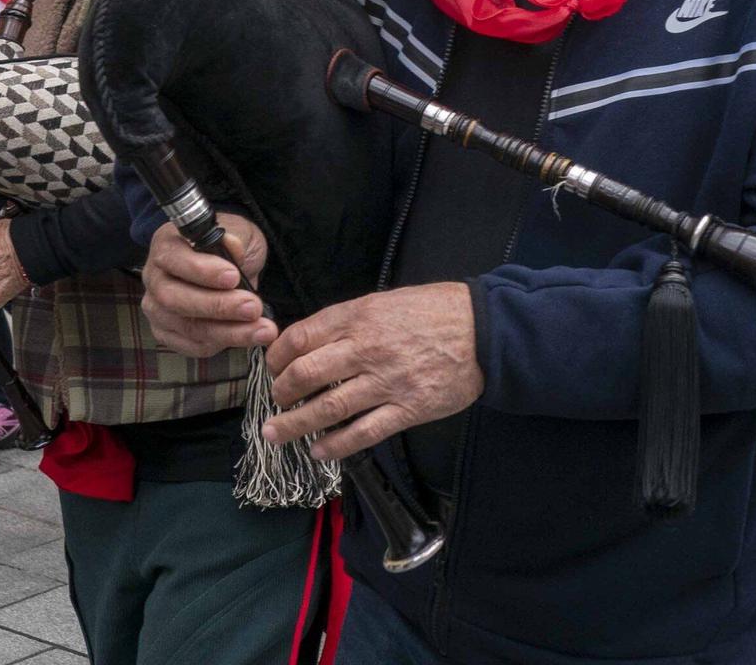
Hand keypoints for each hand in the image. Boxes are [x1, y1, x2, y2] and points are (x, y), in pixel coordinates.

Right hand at [139, 213, 274, 357]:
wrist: (232, 270)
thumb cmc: (230, 249)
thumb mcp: (239, 232)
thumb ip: (235, 238)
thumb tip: (233, 246)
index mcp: (166, 246)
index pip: (174, 259)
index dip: (202, 271)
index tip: (233, 276)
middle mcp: (155, 278)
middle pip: (174, 299)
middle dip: (218, 306)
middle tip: (252, 307)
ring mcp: (157, 309)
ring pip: (187, 327)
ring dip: (228, 331)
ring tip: (262, 329)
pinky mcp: (168, 334)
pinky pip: (192, 346)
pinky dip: (221, 343)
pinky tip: (246, 337)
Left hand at [262, 282, 483, 460]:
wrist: (483, 331)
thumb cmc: (432, 312)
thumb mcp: (383, 302)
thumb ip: (346, 321)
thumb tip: (309, 341)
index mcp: (356, 318)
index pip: (300, 338)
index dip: (277, 357)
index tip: (272, 368)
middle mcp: (365, 349)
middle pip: (305, 374)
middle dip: (281, 392)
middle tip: (275, 401)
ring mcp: (386, 382)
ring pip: (328, 408)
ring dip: (296, 424)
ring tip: (276, 434)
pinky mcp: (407, 409)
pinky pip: (363, 433)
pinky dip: (336, 445)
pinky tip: (318, 452)